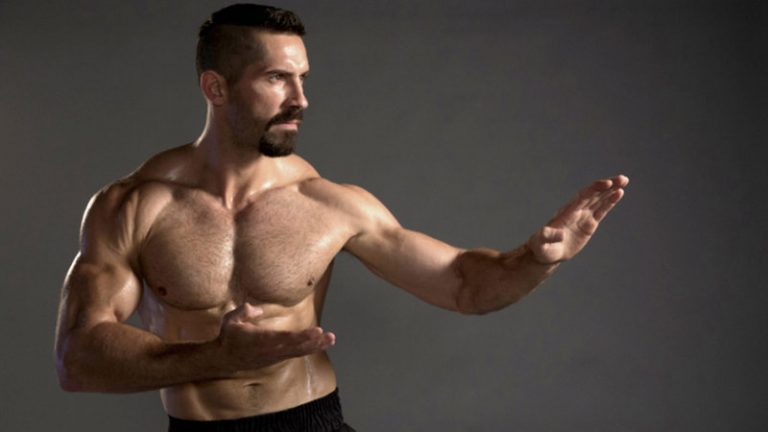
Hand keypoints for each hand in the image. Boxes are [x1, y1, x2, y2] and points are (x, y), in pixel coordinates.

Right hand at [216, 303, 335, 371]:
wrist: (225, 359)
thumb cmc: (229, 337)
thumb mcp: (230, 320)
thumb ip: (244, 312)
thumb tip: (257, 308)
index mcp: (260, 340)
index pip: (284, 338)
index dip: (301, 336)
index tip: (315, 331)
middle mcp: (270, 350)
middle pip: (296, 347)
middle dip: (314, 342)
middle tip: (330, 336)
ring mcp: (275, 356)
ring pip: (298, 352)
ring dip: (316, 346)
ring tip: (331, 339)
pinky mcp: (277, 358)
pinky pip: (296, 354)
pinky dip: (309, 349)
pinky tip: (320, 344)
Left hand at [527, 175, 628, 263]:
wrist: (546, 253)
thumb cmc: (541, 247)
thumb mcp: (540, 243)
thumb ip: (547, 237)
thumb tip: (559, 234)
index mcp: (566, 213)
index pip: (582, 197)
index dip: (594, 189)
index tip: (607, 184)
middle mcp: (575, 211)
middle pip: (593, 194)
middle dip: (607, 186)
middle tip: (622, 179)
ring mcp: (583, 216)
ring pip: (599, 200)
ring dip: (611, 190)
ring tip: (624, 181)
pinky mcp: (589, 224)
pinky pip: (601, 210)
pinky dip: (610, 202)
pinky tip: (619, 193)